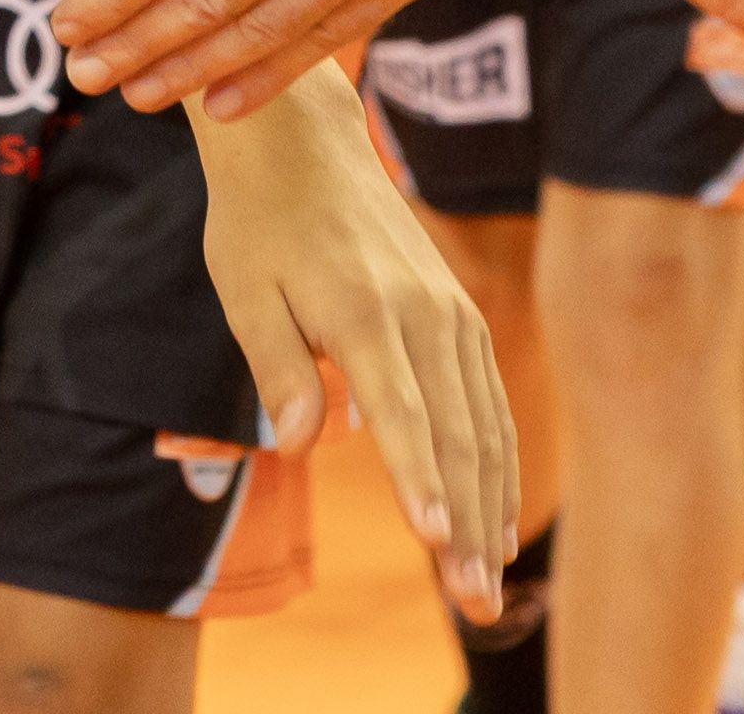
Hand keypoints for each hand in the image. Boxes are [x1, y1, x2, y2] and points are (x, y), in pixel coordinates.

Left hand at [189, 82, 520, 618]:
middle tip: (475, 603)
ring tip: (489, 584)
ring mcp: (451, 314)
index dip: (420, 480)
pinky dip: (500, 464)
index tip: (439, 543)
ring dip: (491, 509)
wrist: (302, 139)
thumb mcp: (242, 285)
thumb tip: (303, 444)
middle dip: (469, 527)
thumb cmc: (258, 220)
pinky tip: (497, 518)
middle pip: (456, 435)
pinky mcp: (461, 315)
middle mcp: (422, 313)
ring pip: (485, 426)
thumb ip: (278, 366)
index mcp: (363, 309)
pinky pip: (490, 402)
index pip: (401, 412)